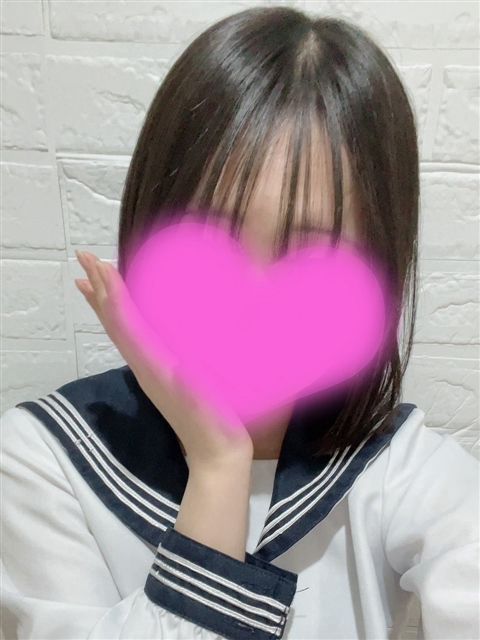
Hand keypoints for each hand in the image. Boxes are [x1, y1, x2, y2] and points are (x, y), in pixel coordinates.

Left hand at [74, 251, 252, 468]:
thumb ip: (191, 380)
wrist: (215, 455)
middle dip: (99, 289)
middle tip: (85, 259)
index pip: (124, 322)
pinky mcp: (160, 374)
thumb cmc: (214, 424)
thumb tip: (178, 360)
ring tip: (94, 283)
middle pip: (113, 321)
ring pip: (120, 329)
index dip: (112, 292)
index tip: (99, 264)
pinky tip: (133, 316)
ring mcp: (150, 369)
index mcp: (153, 364)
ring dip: (106, 302)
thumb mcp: (204, 399)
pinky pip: (134, 338)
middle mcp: (144, 364)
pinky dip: (124, 319)